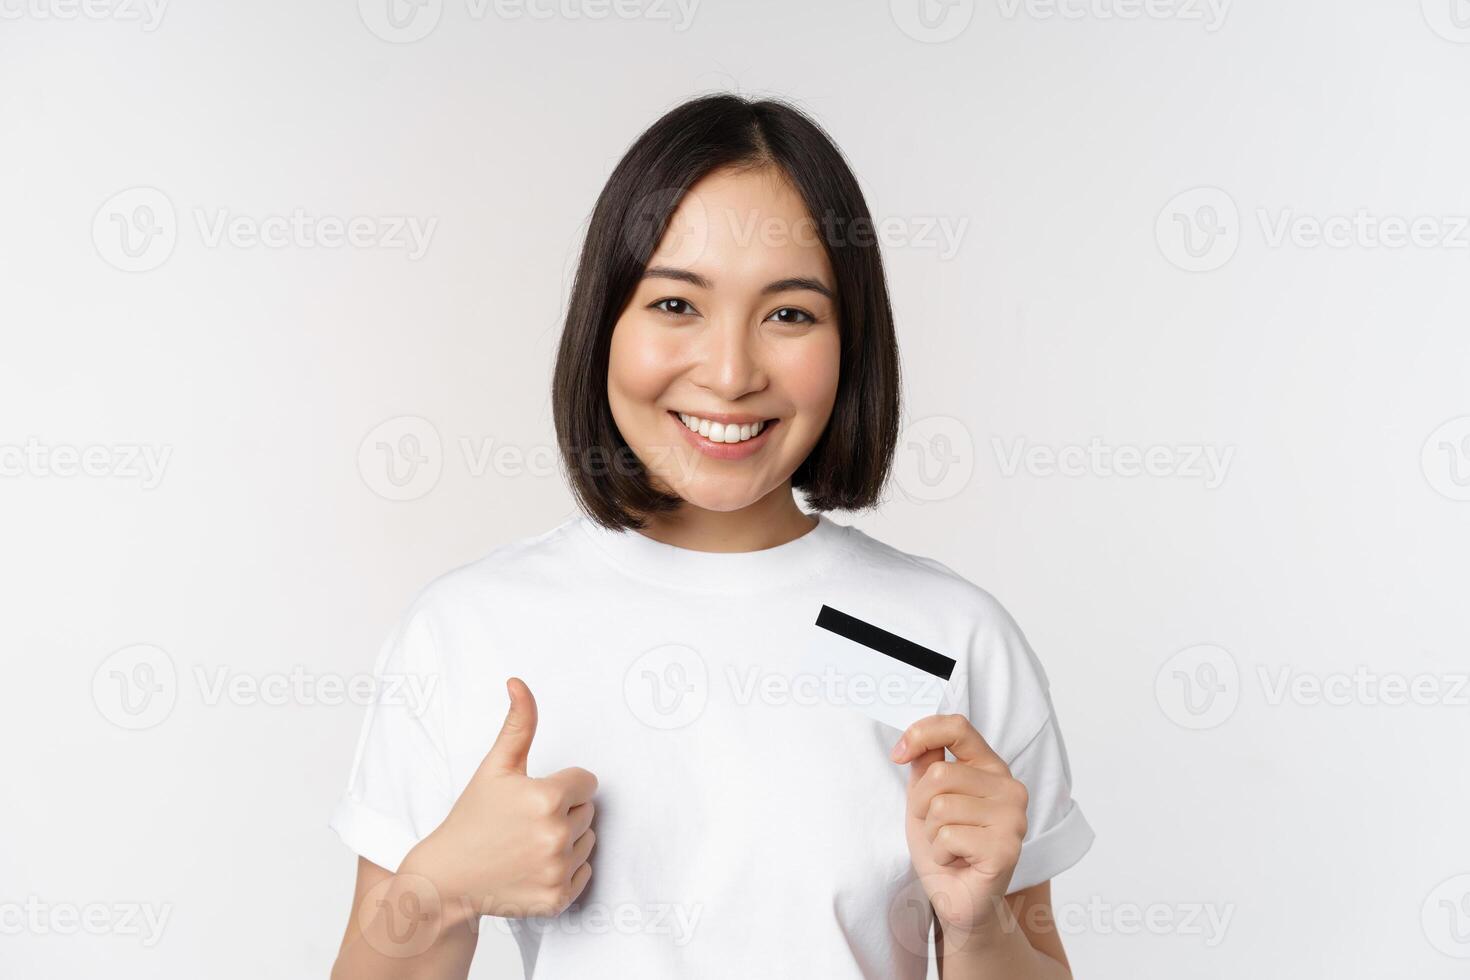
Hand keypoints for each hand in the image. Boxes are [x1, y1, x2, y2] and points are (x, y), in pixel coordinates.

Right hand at [402, 677, 597, 923]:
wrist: (447, 879)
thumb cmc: (471, 819)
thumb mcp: (494, 767)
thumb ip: (518, 724)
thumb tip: (519, 683)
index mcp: (547, 799)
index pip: (587, 781)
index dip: (562, 785)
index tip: (534, 795)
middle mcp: (557, 836)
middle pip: (588, 811)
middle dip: (564, 811)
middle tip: (526, 821)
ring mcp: (558, 871)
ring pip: (588, 840)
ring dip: (567, 840)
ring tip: (528, 843)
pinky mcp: (558, 899)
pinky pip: (584, 873)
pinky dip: (565, 870)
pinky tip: (533, 867)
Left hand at [891, 714, 1027, 938]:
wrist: (957, 899)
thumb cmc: (944, 846)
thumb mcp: (925, 798)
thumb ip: (925, 763)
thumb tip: (913, 738)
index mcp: (991, 768)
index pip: (958, 728)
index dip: (922, 733)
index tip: (898, 754)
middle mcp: (1010, 788)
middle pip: (940, 773)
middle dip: (921, 804)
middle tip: (935, 829)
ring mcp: (1013, 819)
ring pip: (941, 806)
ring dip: (931, 832)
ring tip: (947, 847)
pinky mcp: (1006, 848)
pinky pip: (948, 835)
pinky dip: (940, 852)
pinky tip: (957, 861)